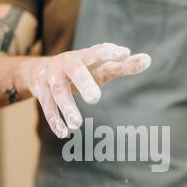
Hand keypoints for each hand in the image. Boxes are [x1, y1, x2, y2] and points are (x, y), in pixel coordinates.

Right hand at [20, 43, 150, 137]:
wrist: (38, 70)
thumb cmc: (80, 70)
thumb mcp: (100, 68)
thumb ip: (123, 65)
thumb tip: (148, 60)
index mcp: (84, 56)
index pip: (98, 52)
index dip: (109, 53)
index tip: (124, 54)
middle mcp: (67, 64)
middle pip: (75, 71)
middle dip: (84, 83)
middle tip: (95, 99)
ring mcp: (52, 77)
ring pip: (58, 92)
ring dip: (67, 108)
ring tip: (78, 126)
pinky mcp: (41, 91)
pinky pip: (46, 106)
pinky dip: (54, 120)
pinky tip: (64, 134)